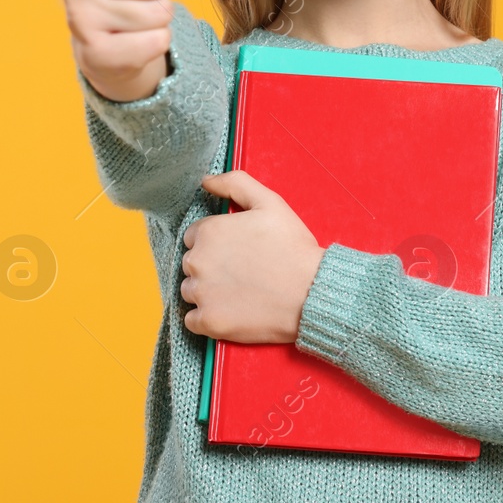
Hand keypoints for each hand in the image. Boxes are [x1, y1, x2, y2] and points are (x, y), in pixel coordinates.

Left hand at [180, 171, 326, 343]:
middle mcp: (197, 262)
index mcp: (208, 232)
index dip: (218, 242)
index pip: (195, 236)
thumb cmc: (293, 248)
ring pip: (190, 291)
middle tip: (243, 271)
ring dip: (208, 291)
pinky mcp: (209, 322)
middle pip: (191, 263)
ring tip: (240, 291)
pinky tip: (232, 310)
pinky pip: (192, 320)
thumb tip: (206, 180)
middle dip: (211, 266)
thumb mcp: (270, 203)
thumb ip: (235, 184)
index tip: (239, 251)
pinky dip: (207, 317)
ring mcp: (201, 294)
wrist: (312, 292)